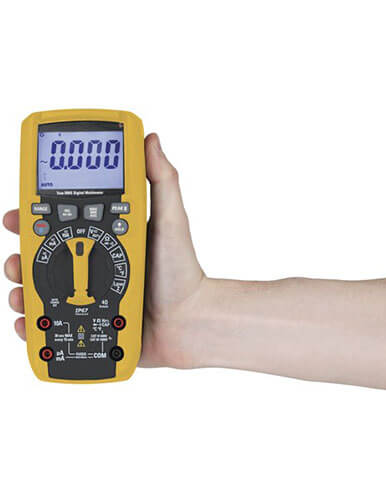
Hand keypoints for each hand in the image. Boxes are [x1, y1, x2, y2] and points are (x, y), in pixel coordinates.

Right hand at [4, 134, 206, 368]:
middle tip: (18, 258)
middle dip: (24, 252)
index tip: (17, 213)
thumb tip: (151, 139)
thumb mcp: (172, 221)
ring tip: (21, 292)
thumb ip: (161, 180)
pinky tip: (29, 322)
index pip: (66, 218)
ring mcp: (93, 293)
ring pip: (44, 286)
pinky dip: (35, 322)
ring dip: (23, 287)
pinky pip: (55, 321)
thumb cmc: (183, 272)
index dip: (36, 215)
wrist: (189, 322)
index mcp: (111, 235)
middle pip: (48, 252)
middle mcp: (99, 261)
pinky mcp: (91, 320)